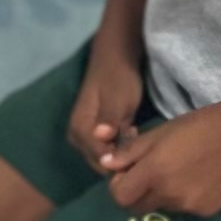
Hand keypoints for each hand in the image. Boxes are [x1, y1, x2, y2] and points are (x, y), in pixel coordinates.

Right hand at [69, 45, 145, 178]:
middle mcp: (77, 137)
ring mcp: (86, 136)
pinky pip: (108, 149)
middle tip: (142, 146)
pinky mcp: (95, 132)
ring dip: (123, 152)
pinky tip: (132, 134)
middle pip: (101, 164)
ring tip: (137, 137)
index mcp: (80, 130)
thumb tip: (101, 138)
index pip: (100, 161)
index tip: (140, 154)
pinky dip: (121, 146)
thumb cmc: (118, 76)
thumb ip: (110, 119)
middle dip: (122, 160)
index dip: (121, 163)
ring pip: (106, 157)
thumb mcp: (118, 98)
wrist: (116, 56)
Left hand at [105, 106, 220, 219]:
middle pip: (138, 208)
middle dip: (136, 194)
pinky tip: (196, 179)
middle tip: (148, 175)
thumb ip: (130, 152)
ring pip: (162, 208)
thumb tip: (105, 165)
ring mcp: (188, 206)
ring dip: (161, 195)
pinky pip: (184, 210)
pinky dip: (183, 198)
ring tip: (178, 172)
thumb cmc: (196, 126)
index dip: (118, 186)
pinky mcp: (205, 211)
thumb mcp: (159, 133)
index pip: (120, 197)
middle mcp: (168, 194)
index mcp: (153, 172)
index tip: (126, 174)